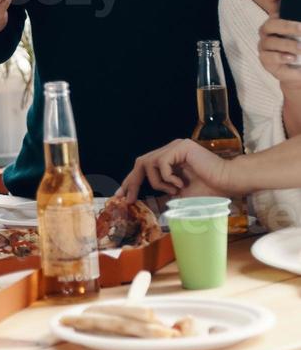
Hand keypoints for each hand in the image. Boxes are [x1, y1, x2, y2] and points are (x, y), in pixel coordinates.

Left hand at [119, 140, 242, 201]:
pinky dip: (167, 177)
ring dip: (157, 182)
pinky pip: (161, 163)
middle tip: (128, 198)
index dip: (130, 182)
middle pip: (140, 163)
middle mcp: (170, 150)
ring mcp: (175, 147)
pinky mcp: (181, 147)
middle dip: (132, 182)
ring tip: (174, 190)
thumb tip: (144, 203)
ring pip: (148, 163)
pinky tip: (181, 183)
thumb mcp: (179, 195)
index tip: (120, 196)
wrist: (228, 184)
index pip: (143, 168)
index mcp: (170, 160)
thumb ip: (163, 194)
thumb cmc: (208, 191)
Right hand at [258, 0, 300, 88]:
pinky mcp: (265, 60)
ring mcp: (265, 45)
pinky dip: (283, 57)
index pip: (271, 1)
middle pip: (272, 23)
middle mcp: (269, 30)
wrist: (300, 72)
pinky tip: (293, 58)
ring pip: (271, 42)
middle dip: (289, 26)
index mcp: (280, 18)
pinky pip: (270, 57)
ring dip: (289, 44)